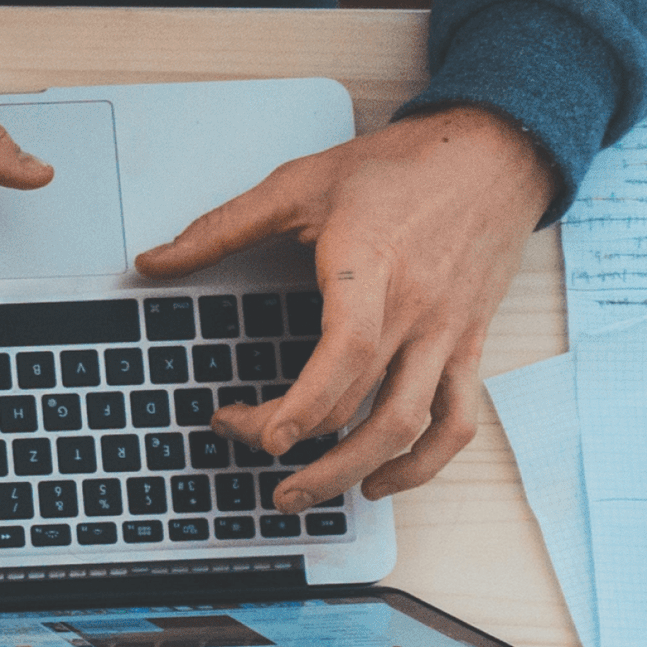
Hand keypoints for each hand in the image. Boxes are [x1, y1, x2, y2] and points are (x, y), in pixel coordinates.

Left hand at [135, 107, 551, 514]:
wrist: (495, 151)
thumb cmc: (399, 168)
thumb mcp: (301, 183)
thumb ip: (222, 227)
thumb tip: (151, 262)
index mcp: (372, 269)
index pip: (348, 353)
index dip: (305, 405)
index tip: (262, 436)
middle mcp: (417, 310)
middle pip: (363, 404)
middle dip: (297, 441)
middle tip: (244, 445)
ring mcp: (448, 334)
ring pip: (410, 426)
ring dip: (353, 472)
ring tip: (300, 495)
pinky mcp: (469, 345)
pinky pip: (458, 421)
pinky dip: (423, 464)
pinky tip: (378, 481)